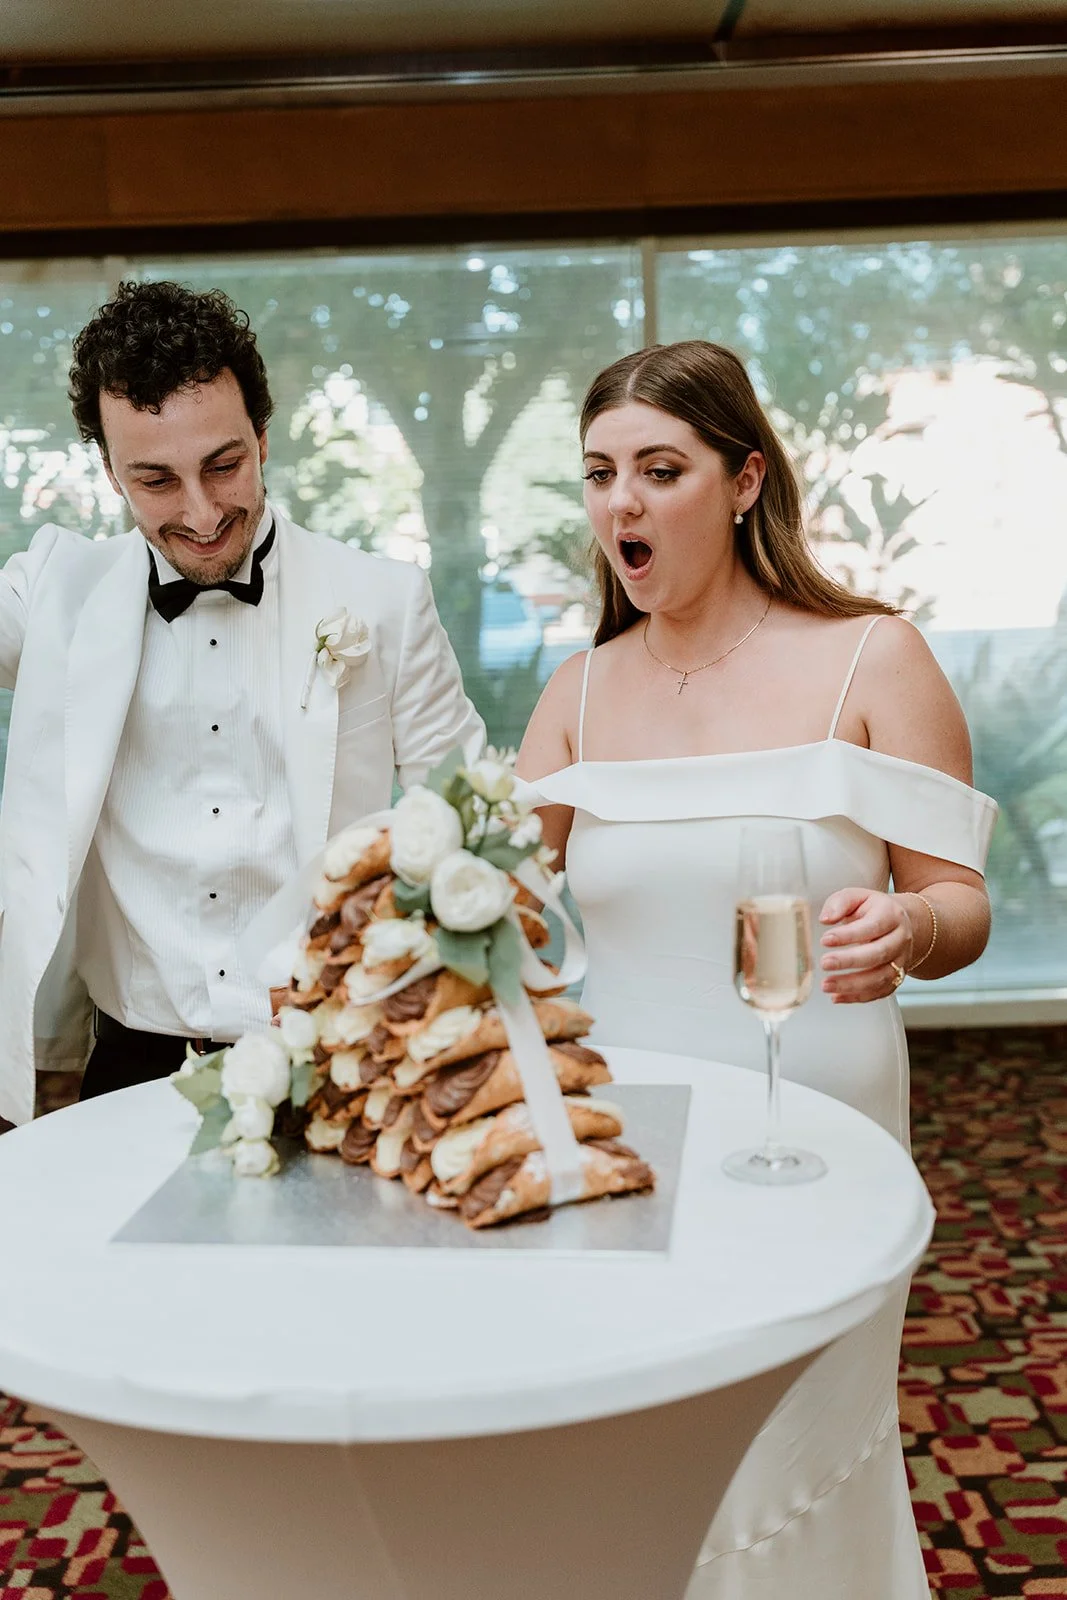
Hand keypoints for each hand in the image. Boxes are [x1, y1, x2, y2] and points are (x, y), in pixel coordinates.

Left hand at [818, 887, 913, 1003]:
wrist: (901, 924)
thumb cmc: (873, 910)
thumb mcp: (858, 897)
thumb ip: (840, 903)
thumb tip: (826, 918)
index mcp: (891, 915)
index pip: (872, 926)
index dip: (849, 935)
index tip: (825, 939)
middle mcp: (900, 939)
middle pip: (878, 954)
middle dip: (849, 961)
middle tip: (824, 963)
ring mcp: (901, 961)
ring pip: (881, 978)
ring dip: (852, 985)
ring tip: (826, 985)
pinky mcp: (896, 978)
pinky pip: (880, 992)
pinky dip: (858, 997)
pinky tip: (837, 997)